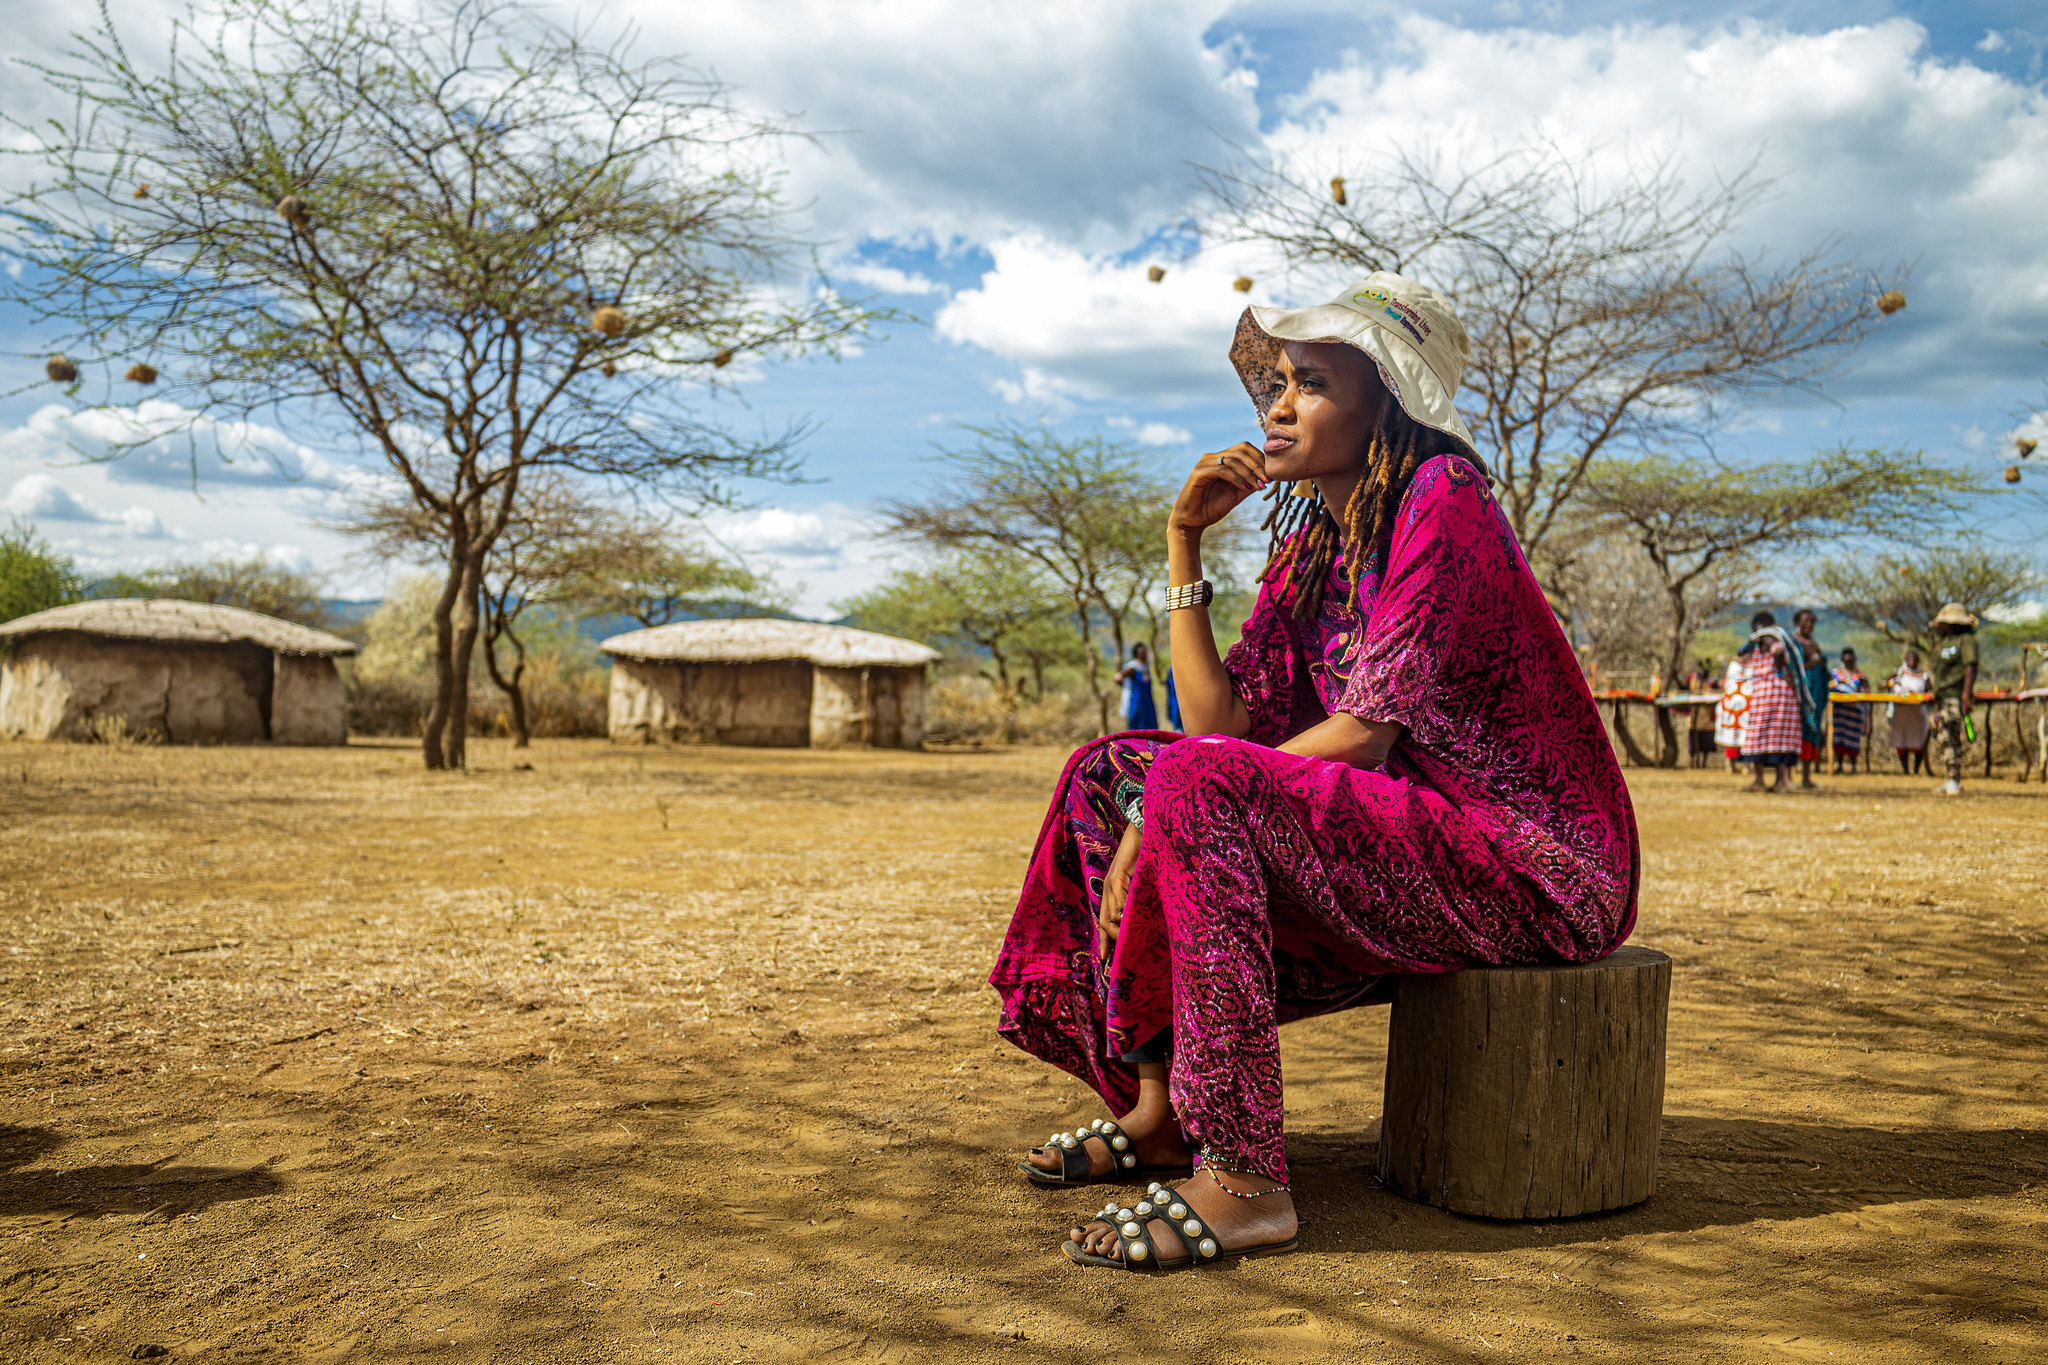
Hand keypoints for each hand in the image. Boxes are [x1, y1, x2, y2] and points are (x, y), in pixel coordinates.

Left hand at [1097, 821, 1141, 948]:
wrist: (1145, 832)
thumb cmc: (1147, 858)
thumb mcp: (1143, 885)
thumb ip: (1139, 902)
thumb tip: (1143, 923)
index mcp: (1113, 894)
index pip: (1105, 922)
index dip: (1105, 941)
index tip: (1107, 960)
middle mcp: (1108, 889)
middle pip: (1104, 922)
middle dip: (1111, 940)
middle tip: (1123, 953)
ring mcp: (1111, 881)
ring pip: (1109, 912)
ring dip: (1119, 927)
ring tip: (1130, 938)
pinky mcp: (1118, 871)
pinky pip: (1117, 893)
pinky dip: (1123, 906)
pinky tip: (1130, 915)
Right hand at [1169, 443, 1268, 536]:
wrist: (1193, 521)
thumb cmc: (1213, 507)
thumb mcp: (1238, 493)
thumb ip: (1250, 481)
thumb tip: (1269, 475)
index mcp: (1221, 459)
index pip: (1245, 448)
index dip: (1260, 458)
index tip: (1271, 475)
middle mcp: (1212, 457)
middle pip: (1241, 450)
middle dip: (1257, 464)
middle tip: (1267, 479)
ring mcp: (1204, 463)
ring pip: (1233, 459)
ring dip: (1249, 473)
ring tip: (1259, 486)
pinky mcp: (1198, 473)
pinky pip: (1222, 470)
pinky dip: (1237, 478)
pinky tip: (1245, 488)